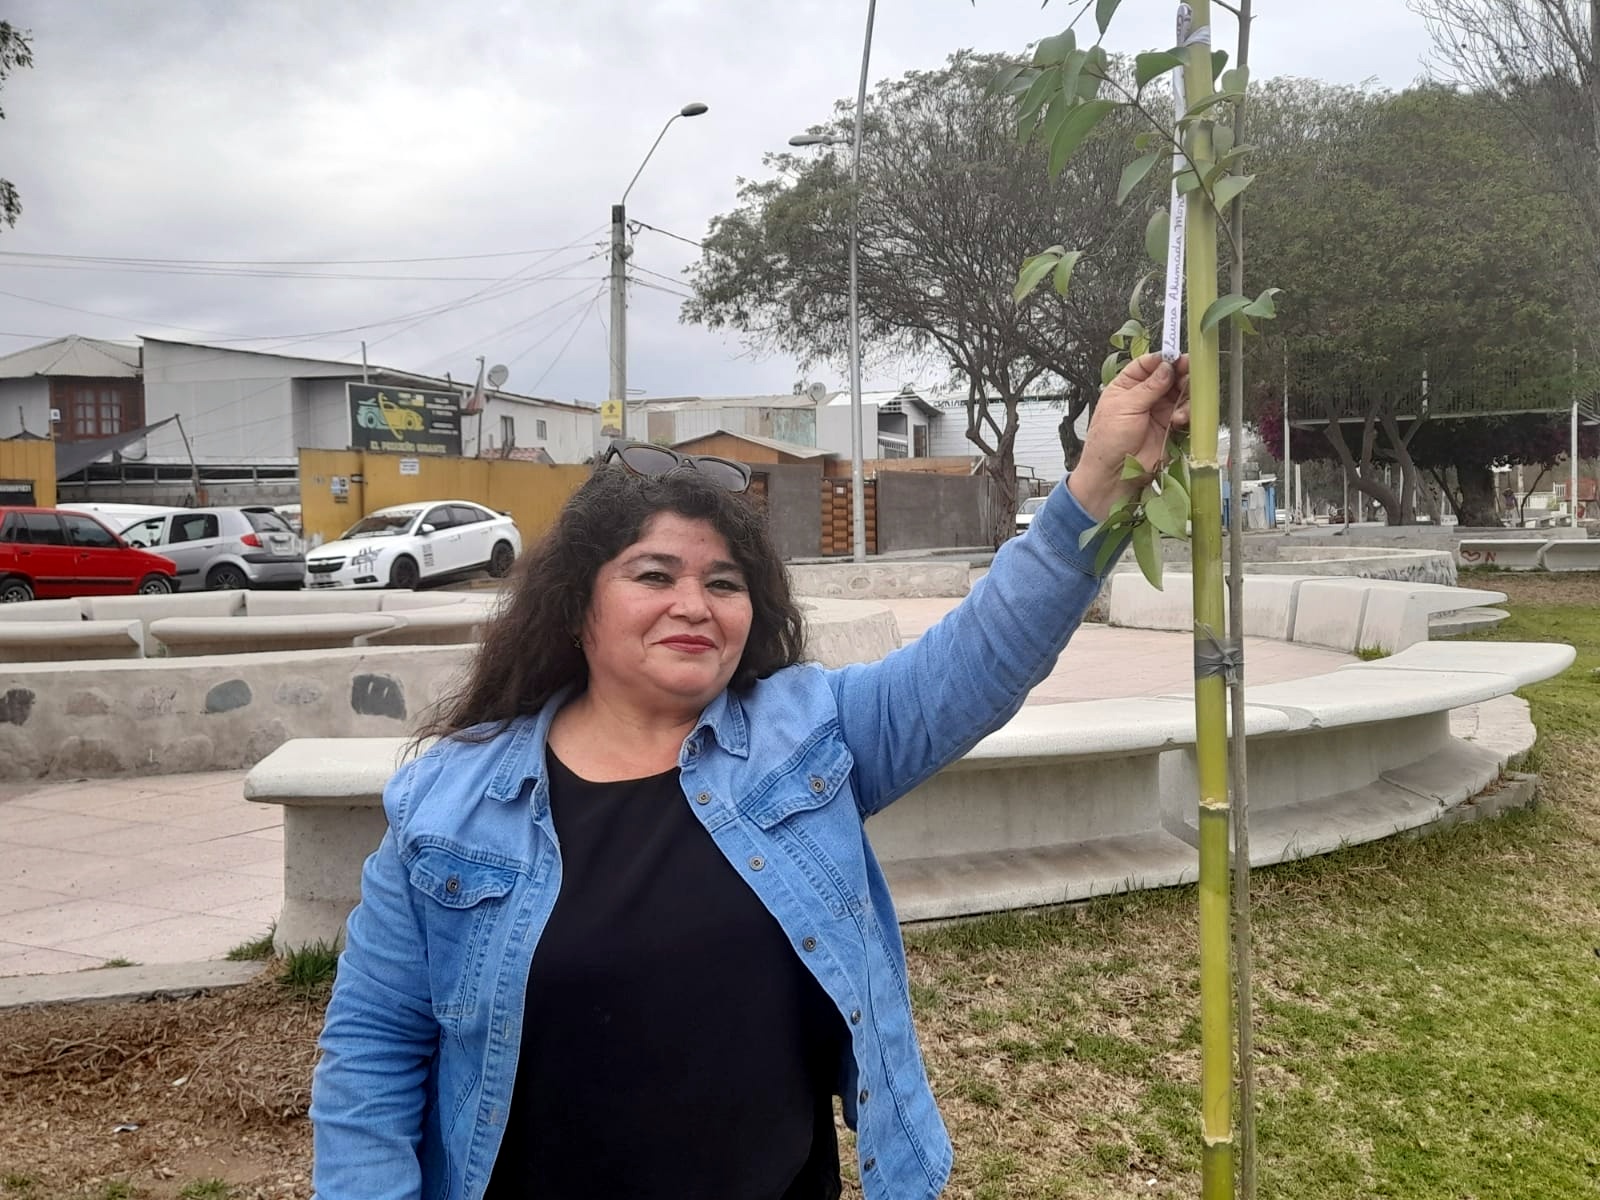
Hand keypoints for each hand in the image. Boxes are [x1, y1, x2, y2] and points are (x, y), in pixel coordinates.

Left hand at [1068, 352, 1190, 520]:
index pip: (1147, 364)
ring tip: (1180, 404)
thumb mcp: (1125, 407)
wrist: (1115, 475)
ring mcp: (1158, 411)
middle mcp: (1144, 396)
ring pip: (1181, 392)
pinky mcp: (1170, 427)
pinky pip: (1185, 412)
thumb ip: (1149, 387)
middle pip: (1168, 375)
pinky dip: (1186, 412)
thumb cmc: (1109, 440)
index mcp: (1126, 386)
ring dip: (1185, 394)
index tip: (1176, 355)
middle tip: (1190, 372)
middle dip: (1180, 373)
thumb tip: (1166, 366)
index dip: (1162, 358)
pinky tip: (1178, 420)